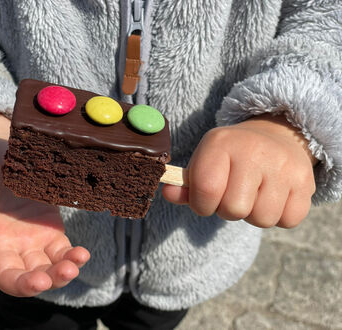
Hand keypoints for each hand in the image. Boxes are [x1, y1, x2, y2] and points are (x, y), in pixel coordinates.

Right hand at [0, 115, 89, 312]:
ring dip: (55, 275)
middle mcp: (0, 244)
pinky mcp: (49, 233)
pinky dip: (71, 258)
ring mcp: (27, 241)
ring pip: (39, 270)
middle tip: (40, 280)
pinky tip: (81, 255)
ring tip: (69, 268)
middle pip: (10, 277)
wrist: (6, 154)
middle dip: (25, 283)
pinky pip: (61, 253)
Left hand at [163, 114, 316, 227]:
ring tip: (254, 194)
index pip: (205, 190)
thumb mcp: (205, 162)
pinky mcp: (305, 181)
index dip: (202, 205)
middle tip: (234, 194)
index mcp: (220, 143)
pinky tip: (274, 196)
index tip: (206, 200)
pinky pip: (288, 221)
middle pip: (233, 210)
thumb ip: (186, 184)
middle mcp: (253, 150)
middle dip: (229, 210)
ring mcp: (282, 165)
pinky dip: (279, 216)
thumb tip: (167, 194)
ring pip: (262, 219)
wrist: (275, 136)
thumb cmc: (231, 157)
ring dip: (254, 215)